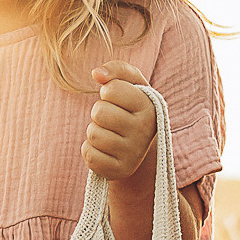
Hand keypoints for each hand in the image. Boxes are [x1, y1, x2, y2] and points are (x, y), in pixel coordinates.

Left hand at [84, 58, 158, 182]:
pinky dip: (90, 150)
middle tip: (111, 119)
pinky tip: (104, 149)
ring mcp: (133, 153)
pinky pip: (89, 154)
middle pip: (99, 112)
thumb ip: (117, 69)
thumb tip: (97, 74)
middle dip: (98, 112)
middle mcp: (144, 131)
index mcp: (149, 106)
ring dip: (94, 131)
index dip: (107, 92)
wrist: (138, 146)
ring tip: (109, 133)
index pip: (111, 89)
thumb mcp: (130, 84)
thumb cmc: (130, 108)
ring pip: (93, 134)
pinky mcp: (119, 170)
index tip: (117, 100)